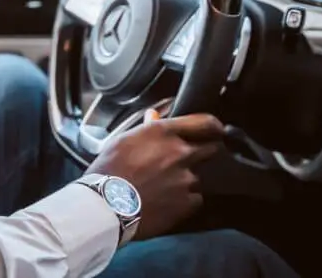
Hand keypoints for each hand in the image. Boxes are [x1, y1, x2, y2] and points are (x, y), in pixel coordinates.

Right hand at [85, 109, 224, 239]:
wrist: (106, 205)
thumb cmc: (109, 170)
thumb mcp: (123, 141)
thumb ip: (145, 128)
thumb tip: (154, 116)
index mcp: (164, 133)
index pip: (205, 123)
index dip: (214, 126)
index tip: (215, 130)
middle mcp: (180, 153)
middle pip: (212, 149)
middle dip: (204, 152)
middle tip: (189, 159)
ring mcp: (186, 179)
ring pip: (198, 176)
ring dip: (187, 179)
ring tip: (165, 186)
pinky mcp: (188, 202)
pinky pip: (195, 198)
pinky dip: (184, 199)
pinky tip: (166, 200)